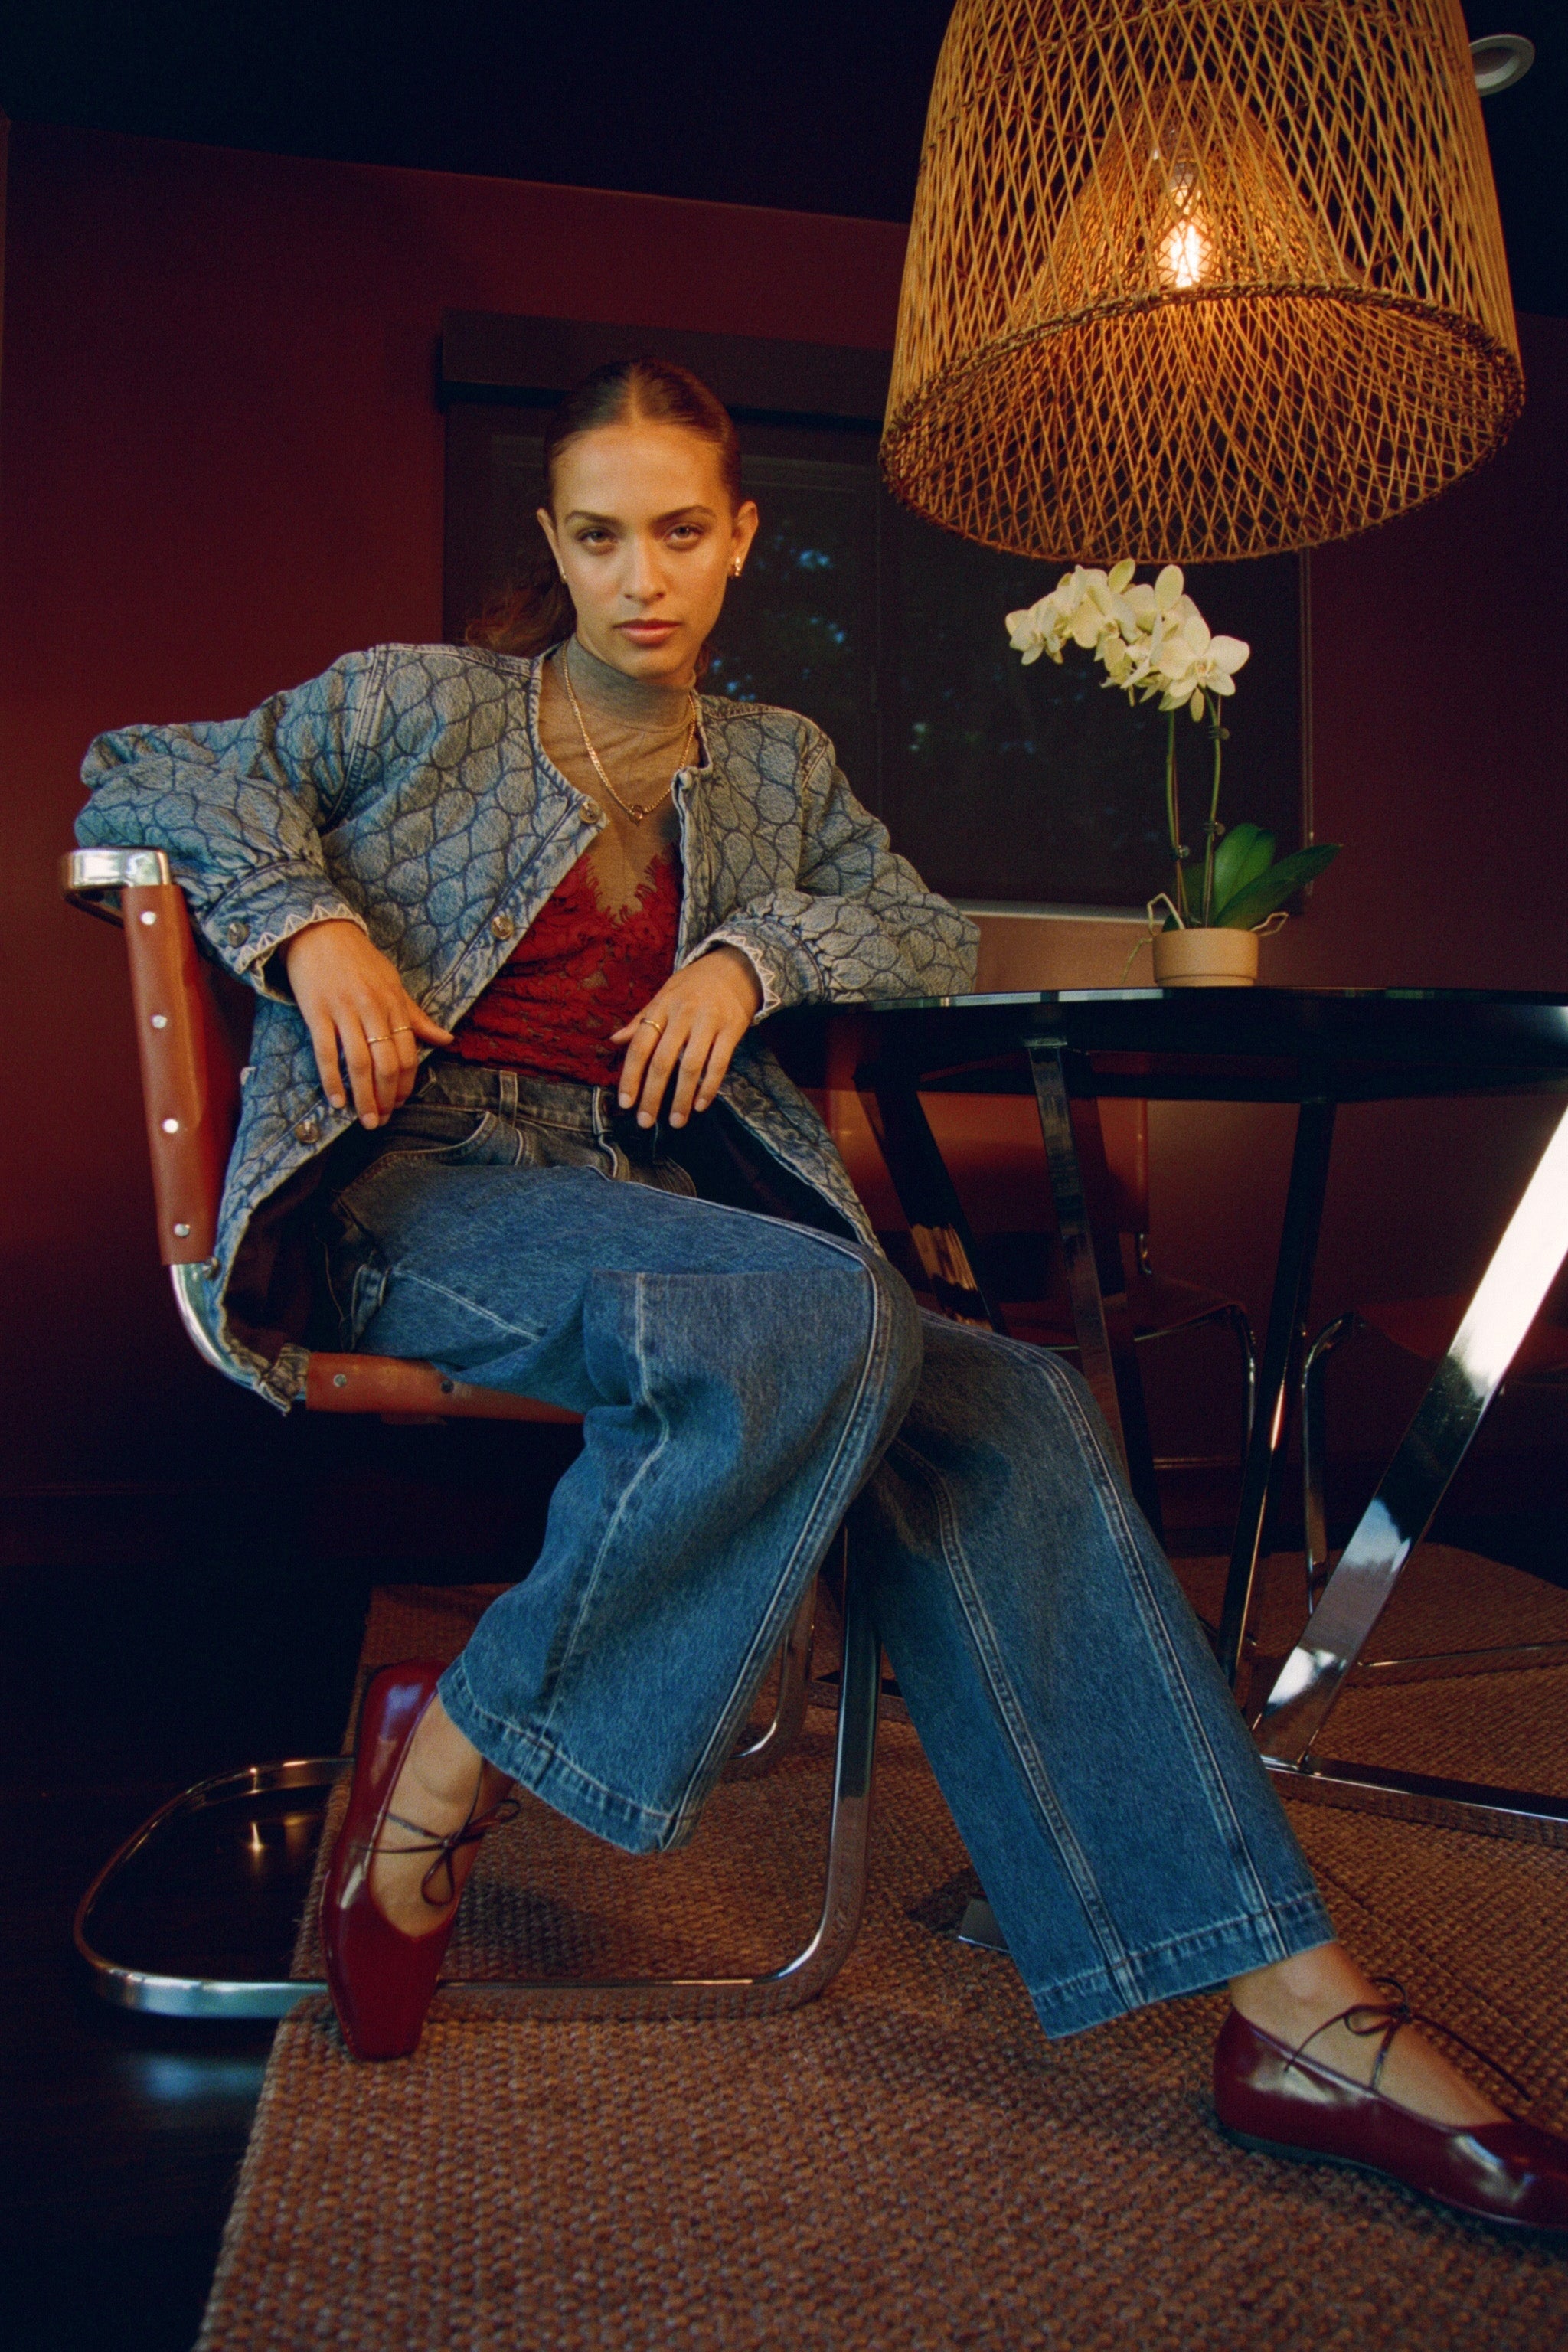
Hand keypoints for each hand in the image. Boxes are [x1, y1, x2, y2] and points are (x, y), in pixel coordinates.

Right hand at [283, 920, 452, 1127]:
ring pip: (358, 1063)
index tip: (401, 1103)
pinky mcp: (316, 1011)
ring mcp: (343, 1010)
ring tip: (365, 1119)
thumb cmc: (358, 959)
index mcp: (393, 1003)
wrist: (318, 930)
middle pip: (385, 1063)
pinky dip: (332, 1080)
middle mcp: (371, 1009)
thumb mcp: (393, 983)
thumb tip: (446, 1040)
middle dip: (387, 1097)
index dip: (407, 1084)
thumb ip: (416, 1016)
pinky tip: (337, 1101)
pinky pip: (326, 1052)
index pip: (408, 1053)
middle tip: (382, 1120)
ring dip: (363, 1097)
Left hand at [612, 947, 761, 1128]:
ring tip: (676, 1121)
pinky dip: (708, 1087)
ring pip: (690, 1067)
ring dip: (681, 1098)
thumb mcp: (663, 995)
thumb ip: (641, 1020)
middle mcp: (682, 1015)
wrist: (737, 966)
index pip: (640, 1047)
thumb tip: (614, 1040)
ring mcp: (708, 1022)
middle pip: (662, 1062)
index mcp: (661, 1007)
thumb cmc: (694, 985)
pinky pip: (719, 1064)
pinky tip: (700, 1105)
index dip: (631, 1077)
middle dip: (652, 1096)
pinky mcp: (732, 1029)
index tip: (626, 1103)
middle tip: (646, 1122)